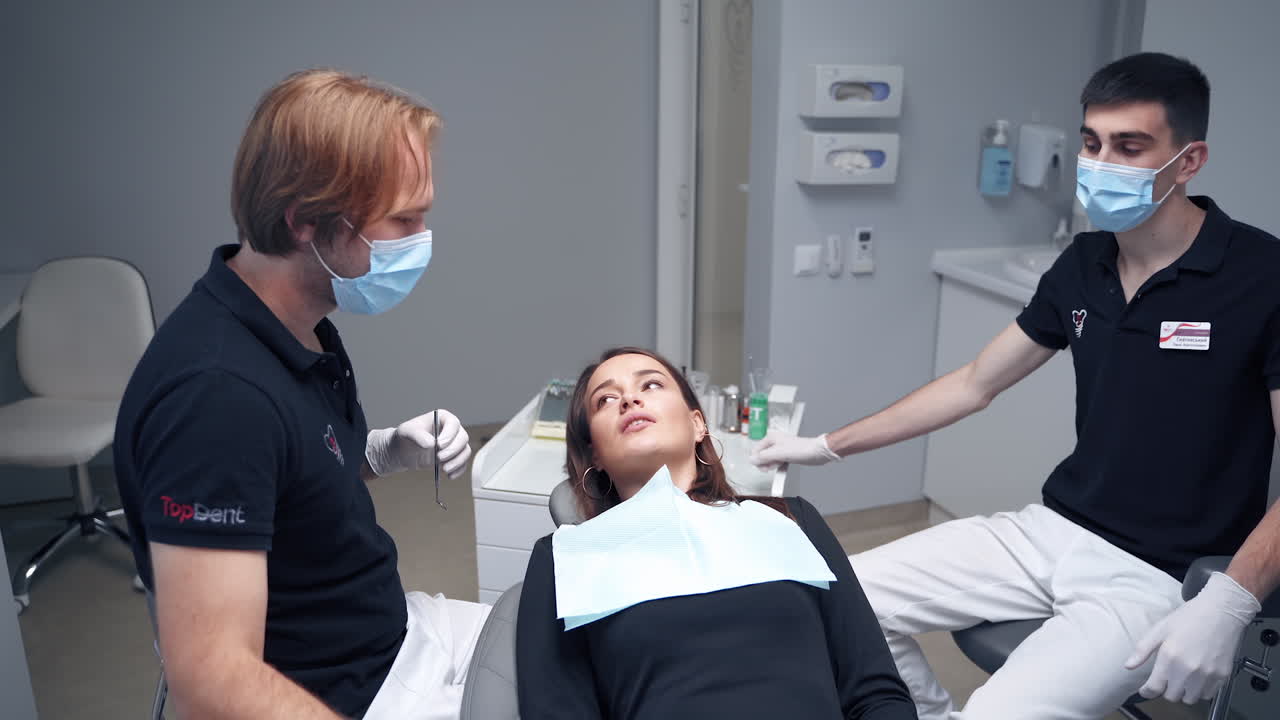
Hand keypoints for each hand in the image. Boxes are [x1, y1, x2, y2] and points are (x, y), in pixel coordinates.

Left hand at [365, 409, 471, 478]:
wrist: (403, 451)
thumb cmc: (405, 437)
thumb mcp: (407, 432)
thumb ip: (418, 436)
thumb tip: (431, 444)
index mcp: (442, 418)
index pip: (453, 423)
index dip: (449, 435)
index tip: (439, 446)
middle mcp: (452, 430)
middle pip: (463, 438)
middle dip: (453, 450)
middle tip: (439, 458)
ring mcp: (454, 444)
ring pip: (465, 451)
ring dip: (457, 462)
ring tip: (444, 469)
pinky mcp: (453, 457)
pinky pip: (463, 463)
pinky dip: (458, 470)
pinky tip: (449, 476)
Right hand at [749, 432, 839, 469]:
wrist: (816, 452)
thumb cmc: (801, 449)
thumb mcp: (779, 453)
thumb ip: (764, 457)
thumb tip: (752, 460)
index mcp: (770, 438)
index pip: (755, 451)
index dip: (758, 461)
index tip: (764, 467)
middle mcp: (774, 442)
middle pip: (761, 456)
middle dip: (766, 463)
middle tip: (774, 465)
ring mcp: (780, 448)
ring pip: (769, 460)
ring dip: (773, 465)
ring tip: (781, 464)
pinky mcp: (786, 454)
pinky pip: (777, 462)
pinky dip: (778, 466)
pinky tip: (783, 466)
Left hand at [1125, 572, 1260, 703]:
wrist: (1221, 612)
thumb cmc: (1190, 617)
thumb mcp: (1160, 629)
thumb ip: (1142, 650)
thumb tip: (1128, 666)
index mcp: (1170, 658)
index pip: (1155, 688)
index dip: (1147, 691)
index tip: (1145, 690)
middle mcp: (1189, 670)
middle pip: (1172, 696)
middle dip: (1166, 689)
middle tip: (1167, 678)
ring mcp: (1207, 675)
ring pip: (1190, 699)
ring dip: (1184, 692)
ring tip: (1183, 678)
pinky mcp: (1222, 676)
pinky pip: (1208, 694)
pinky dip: (1201, 690)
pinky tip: (1198, 677)